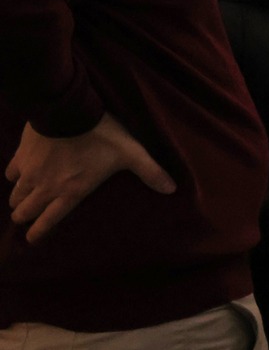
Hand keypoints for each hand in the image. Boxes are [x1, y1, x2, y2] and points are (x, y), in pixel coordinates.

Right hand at [7, 116, 174, 244]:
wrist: (69, 110)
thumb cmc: (101, 135)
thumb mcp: (131, 153)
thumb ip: (150, 172)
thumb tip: (171, 189)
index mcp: (71, 191)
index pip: (50, 220)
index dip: (39, 232)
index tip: (31, 239)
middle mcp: (47, 186)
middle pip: (26, 211)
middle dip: (24, 217)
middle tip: (25, 218)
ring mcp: (31, 172)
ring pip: (16, 195)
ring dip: (18, 199)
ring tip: (21, 200)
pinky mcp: (21, 155)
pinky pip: (10, 172)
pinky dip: (14, 175)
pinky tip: (18, 173)